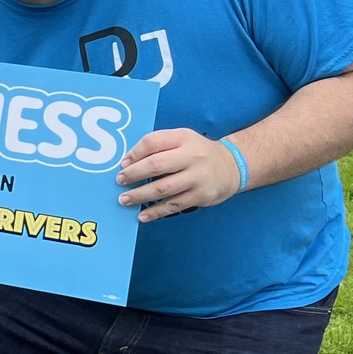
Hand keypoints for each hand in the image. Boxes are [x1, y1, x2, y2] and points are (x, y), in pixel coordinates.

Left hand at [116, 128, 242, 221]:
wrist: (233, 165)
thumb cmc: (198, 152)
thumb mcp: (182, 139)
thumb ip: (158, 145)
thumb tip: (129, 161)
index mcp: (184, 138)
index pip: (153, 142)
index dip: (134, 153)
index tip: (122, 164)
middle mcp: (192, 156)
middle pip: (156, 165)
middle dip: (133, 174)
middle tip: (119, 181)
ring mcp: (198, 177)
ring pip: (163, 188)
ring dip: (139, 195)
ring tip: (124, 199)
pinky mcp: (201, 196)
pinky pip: (173, 205)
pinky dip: (155, 212)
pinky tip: (142, 216)